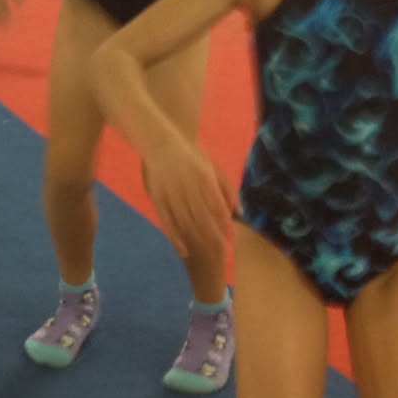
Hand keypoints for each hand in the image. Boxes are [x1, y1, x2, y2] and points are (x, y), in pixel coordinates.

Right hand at [143, 139, 233, 261]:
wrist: (160, 143)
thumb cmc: (190, 157)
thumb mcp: (213, 168)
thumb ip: (228, 189)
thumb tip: (240, 212)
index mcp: (204, 178)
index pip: (217, 206)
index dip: (224, 223)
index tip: (230, 238)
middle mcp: (188, 187)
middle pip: (202, 217)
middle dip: (212, 235)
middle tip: (221, 251)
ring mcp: (171, 194)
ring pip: (185, 222)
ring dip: (196, 240)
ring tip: (206, 254)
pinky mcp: (157, 199)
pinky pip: (167, 223)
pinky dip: (175, 239)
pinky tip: (184, 251)